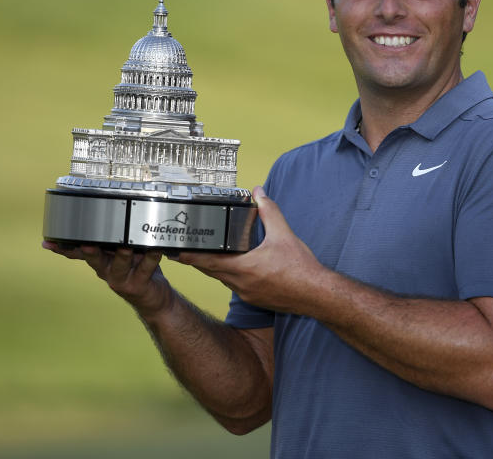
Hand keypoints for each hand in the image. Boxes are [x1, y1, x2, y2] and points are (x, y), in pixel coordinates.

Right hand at [42, 241, 171, 316]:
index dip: (63, 248)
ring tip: (125, 246)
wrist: (152, 298)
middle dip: (89, 251)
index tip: (48, 242)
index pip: (78, 253)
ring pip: (119, 265)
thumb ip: (113, 239)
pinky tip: (155, 249)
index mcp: (100, 260)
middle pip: (94, 259)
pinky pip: (145, 269)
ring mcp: (121, 279)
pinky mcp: (138, 285)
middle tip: (86, 243)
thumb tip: (106, 212)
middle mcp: (107, 271)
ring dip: (122, 255)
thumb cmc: (137, 269)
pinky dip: (151, 258)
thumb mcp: (120, 252)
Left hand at [176, 186, 328, 313]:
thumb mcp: (284, 235)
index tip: (176, 251)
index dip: (190, 256)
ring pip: (223, 279)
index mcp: (244, 268)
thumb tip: (260, 193)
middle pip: (211, 271)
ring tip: (208, 255)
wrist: (317, 294)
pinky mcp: (255, 299)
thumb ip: (269, 211)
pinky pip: (236, 286)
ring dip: (214, 268)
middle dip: (198, 260)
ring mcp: (247, 293)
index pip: (208, 261)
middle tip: (185, 251)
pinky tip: (237, 267)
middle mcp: (241, 284)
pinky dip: (230, 275)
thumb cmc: (300, 268)